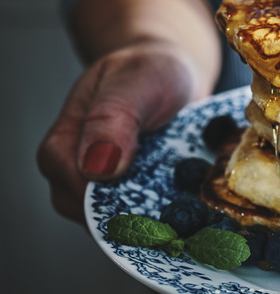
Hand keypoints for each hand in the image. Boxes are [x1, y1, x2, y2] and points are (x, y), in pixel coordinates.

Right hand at [36, 41, 198, 223]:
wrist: (174, 73)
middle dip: (139, 221)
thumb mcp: (132, 83)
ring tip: (193, 214)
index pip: (74, 191)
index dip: (109, 205)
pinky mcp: (140, 193)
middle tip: (181, 220)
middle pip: (99, 218)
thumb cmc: (147, 70)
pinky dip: (174, 216)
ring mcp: (112, 187)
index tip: (150, 206)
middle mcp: (82, 174)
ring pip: (126, 223)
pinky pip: (151, 217)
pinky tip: (198, 212)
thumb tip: (97, 167)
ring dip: (159, 222)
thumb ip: (113, 119)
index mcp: (66, 146)